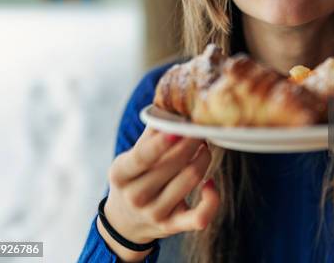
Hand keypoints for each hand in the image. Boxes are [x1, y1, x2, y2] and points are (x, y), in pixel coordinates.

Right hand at [99, 128, 218, 259]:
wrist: (125, 222)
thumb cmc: (133, 179)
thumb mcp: (130, 158)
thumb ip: (150, 134)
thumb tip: (172, 106)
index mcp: (121, 174)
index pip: (142, 157)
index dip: (162, 142)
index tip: (180, 128)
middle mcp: (135, 196)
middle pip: (173, 165)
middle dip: (192, 143)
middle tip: (199, 130)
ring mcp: (154, 213)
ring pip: (190, 181)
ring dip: (204, 158)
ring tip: (204, 148)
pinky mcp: (172, 227)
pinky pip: (200, 217)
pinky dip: (212, 199)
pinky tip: (211, 183)